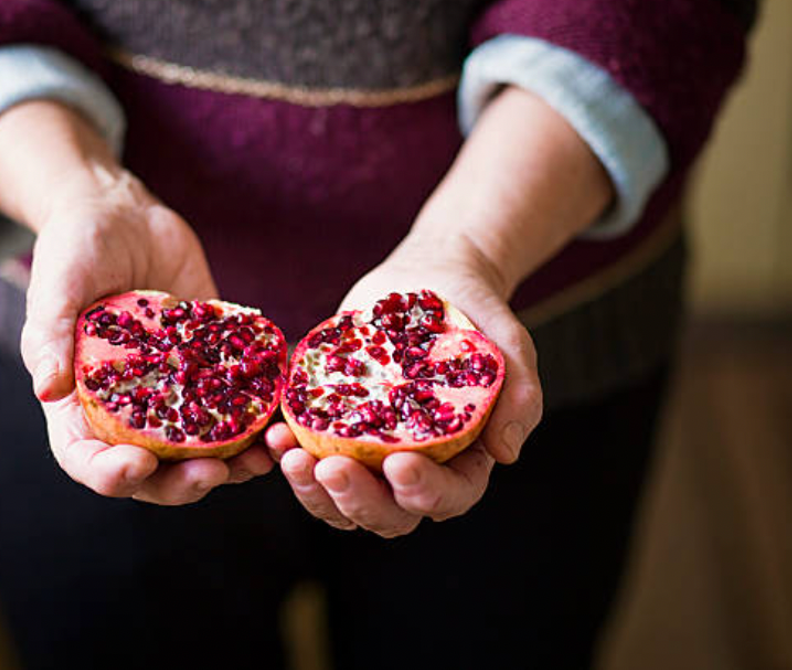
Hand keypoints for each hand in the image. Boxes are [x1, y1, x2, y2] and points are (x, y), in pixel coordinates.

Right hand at [0, 101, 273, 502]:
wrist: (122, 214)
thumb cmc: (74, 250)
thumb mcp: (55, 288)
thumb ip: (50, 336)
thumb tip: (47, 391)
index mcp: (80, 402)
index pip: (88, 458)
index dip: (111, 475)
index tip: (140, 467)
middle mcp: (130, 408)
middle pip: (154, 469)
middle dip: (183, 481)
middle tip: (212, 474)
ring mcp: (174, 391)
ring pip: (203, 446)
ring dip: (233, 462)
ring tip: (263, 459)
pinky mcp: (210, 366)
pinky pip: (235, 400)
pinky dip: (259, 414)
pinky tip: (282, 414)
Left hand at [266, 233, 541, 536]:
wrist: (431, 281)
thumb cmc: (477, 318)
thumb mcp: (510, 347)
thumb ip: (520, 396)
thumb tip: (505, 454)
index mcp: (462, 461)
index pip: (447, 496)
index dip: (424, 491)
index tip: (398, 463)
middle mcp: (413, 469)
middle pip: (386, 514)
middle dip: (356, 499)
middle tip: (331, 467)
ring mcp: (368, 453)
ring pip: (338, 499)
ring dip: (311, 489)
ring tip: (290, 455)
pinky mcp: (332, 428)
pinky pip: (308, 457)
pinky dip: (288, 452)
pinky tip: (275, 432)